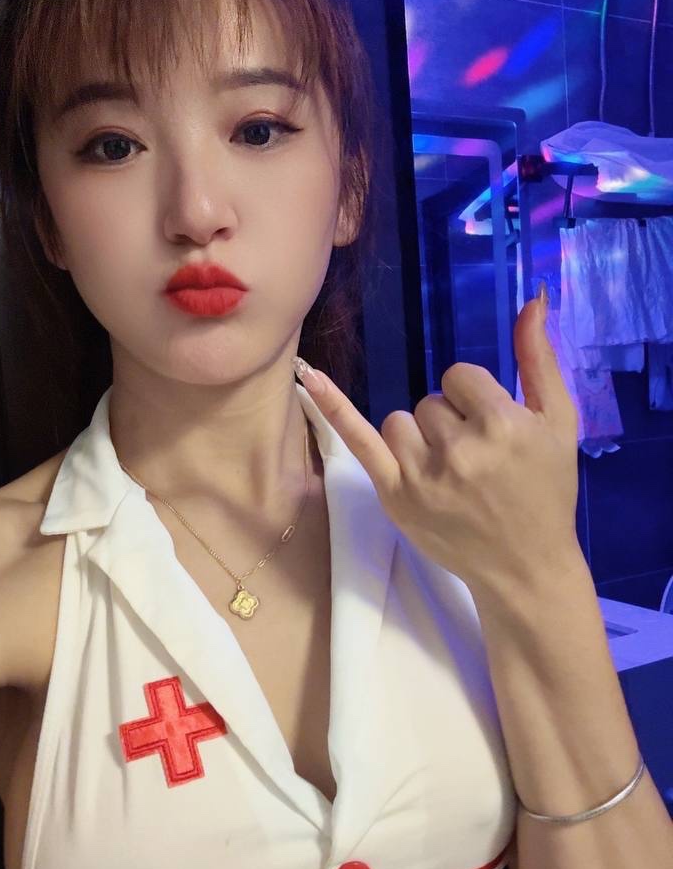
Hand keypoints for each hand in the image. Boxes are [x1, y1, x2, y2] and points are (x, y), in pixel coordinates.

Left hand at [294, 294, 580, 597]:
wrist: (526, 568)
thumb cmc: (547, 491)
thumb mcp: (559, 421)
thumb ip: (541, 359)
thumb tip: (531, 300)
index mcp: (502, 424)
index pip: (461, 377)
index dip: (475, 398)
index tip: (493, 429)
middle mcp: (460, 449)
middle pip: (431, 401)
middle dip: (452, 422)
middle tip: (478, 461)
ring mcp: (423, 475)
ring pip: (401, 421)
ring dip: (420, 438)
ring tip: (449, 472)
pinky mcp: (396, 497)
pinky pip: (359, 440)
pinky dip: (334, 408)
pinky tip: (309, 377)